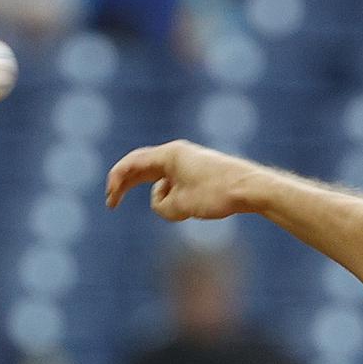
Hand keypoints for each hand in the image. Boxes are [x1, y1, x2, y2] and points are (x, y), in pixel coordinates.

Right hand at [105, 139, 258, 219]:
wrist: (252, 189)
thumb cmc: (218, 194)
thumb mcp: (182, 206)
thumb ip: (162, 206)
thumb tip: (160, 203)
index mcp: (169, 155)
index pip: (132, 164)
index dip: (116, 181)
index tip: (110, 201)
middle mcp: (177, 153)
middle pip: (142, 167)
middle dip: (127, 185)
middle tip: (113, 203)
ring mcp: (189, 161)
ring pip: (163, 181)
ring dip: (164, 199)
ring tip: (188, 210)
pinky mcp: (200, 171)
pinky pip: (178, 185)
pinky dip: (176, 198)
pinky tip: (196, 207)